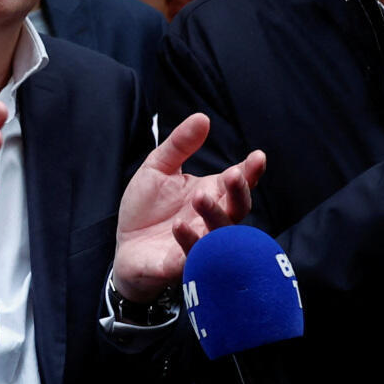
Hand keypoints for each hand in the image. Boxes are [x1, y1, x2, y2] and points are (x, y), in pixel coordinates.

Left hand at [112, 114, 265, 300]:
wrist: (125, 247)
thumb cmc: (147, 208)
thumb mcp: (158, 168)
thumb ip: (180, 145)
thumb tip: (202, 117)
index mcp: (211, 194)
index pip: (237, 183)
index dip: (251, 171)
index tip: (258, 156)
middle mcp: (210, 220)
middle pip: (237, 209)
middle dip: (240, 192)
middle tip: (234, 175)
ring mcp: (199, 244)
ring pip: (220, 235)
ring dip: (214, 215)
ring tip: (199, 197)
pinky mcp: (180, 266)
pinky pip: (192, 258)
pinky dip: (189, 243)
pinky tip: (179, 226)